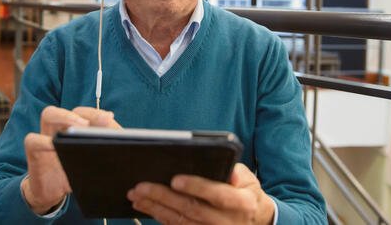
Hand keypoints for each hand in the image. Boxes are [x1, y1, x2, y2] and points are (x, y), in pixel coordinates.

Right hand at [22, 106, 120, 213]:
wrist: (54, 192)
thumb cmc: (77, 170)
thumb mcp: (94, 158)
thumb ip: (105, 145)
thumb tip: (120, 139)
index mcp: (76, 126)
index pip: (84, 112)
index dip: (96, 114)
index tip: (109, 119)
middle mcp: (61, 126)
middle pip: (74, 105)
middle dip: (80, 113)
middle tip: (90, 124)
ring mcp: (46, 136)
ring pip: (49, 114)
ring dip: (64, 117)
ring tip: (78, 128)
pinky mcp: (35, 152)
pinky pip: (33, 140)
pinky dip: (43, 141)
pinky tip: (54, 147)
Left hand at [127, 163, 273, 224]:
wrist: (254, 221)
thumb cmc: (246, 193)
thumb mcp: (249, 180)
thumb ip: (237, 173)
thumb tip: (228, 171)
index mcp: (241, 203)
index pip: (218, 195)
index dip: (196, 187)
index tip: (175, 180)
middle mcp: (225, 221)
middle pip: (191, 210)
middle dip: (163, 197)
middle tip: (141, 186)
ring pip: (179, 222)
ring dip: (155, 208)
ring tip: (136, 195)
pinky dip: (159, 217)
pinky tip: (145, 206)